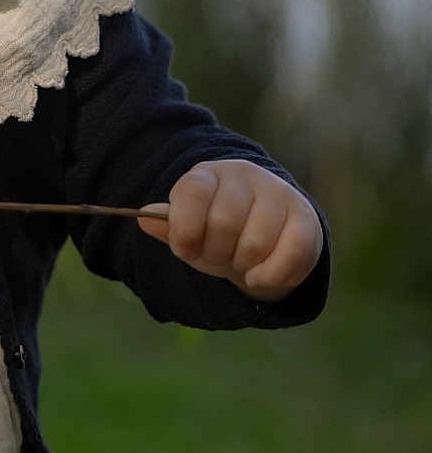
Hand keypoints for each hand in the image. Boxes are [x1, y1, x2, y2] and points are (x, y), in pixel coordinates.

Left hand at [137, 159, 322, 300]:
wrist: (261, 234)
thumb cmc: (214, 232)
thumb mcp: (188, 230)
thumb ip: (169, 226)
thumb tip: (144, 219)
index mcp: (207, 175)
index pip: (192, 192)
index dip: (184, 227)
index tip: (184, 249)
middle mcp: (244, 176)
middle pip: (224, 222)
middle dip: (215, 252)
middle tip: (217, 256)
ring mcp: (278, 193)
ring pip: (256, 242)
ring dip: (242, 265)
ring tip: (239, 261)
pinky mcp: (306, 218)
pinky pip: (291, 254)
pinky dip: (269, 276)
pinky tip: (257, 277)